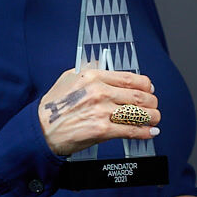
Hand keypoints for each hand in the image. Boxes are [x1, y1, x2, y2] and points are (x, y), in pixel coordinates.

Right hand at [37, 65, 158, 157]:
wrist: (41, 130)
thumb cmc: (53, 107)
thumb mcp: (68, 79)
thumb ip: (87, 69)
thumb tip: (102, 64)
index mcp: (93, 76)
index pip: (129, 78)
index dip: (145, 84)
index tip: (150, 89)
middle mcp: (99, 92)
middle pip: (138, 95)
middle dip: (152, 102)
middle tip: (154, 106)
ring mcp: (101, 111)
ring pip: (138, 113)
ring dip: (152, 117)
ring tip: (155, 119)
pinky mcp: (102, 130)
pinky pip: (130, 130)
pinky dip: (144, 132)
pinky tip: (150, 132)